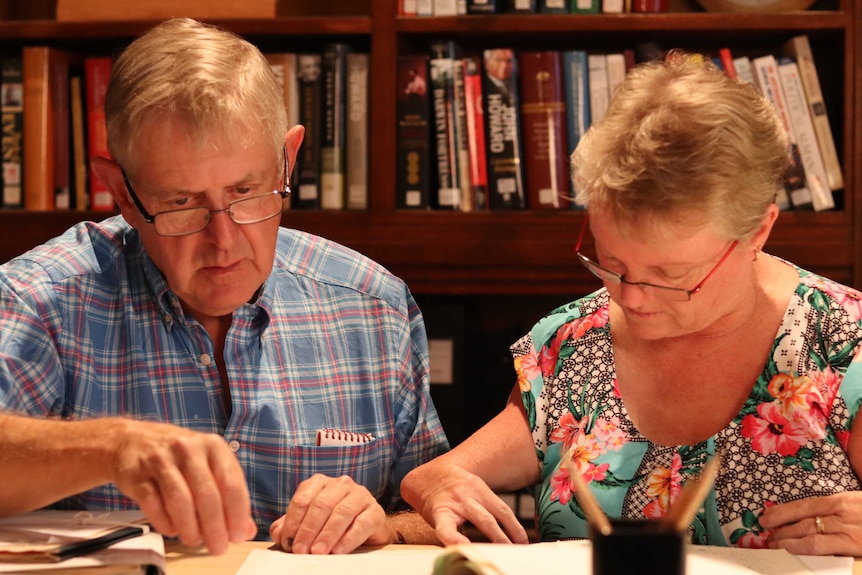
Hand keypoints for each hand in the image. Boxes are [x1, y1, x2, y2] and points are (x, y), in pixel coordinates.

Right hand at [108, 419, 256, 554]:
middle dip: (215, 527)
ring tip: (195, 541)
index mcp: (213, 445)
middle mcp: (188, 449)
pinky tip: (173, 531)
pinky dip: (166, 523)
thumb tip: (246, 529)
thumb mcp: (208, 464)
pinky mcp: (137, 475)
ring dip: (190, 528)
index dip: (237, 514)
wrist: (132, 441)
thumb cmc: (179, 457)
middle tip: (218, 547)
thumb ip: (229, 493)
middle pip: (207, 495)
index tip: (238, 536)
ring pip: (180, 501)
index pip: (231, 483)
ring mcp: (161, 460)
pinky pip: (154, 505)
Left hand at [269, 474, 388, 553]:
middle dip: (309, 529)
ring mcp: (360, 495)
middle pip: (322, 504)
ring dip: (327, 534)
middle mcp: (341, 484)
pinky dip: (348, 538)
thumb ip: (290, 526)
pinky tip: (337, 551)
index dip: (294, 521)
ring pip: (342, 512)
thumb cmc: (331, 525)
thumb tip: (278, 533)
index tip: (288, 542)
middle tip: (301, 550)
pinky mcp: (376, 511)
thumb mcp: (308, 524)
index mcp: (320, 483)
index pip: (303, 498)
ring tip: (318, 552)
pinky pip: (362, 523)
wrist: (366, 530)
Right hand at [401, 462, 528, 544]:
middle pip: (494, 518)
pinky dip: (457, 540)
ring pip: (482, 520)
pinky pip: (448, 530)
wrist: (426, 476)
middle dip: (507, 538)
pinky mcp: (439, 514)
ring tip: (503, 555)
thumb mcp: (470, 490)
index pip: (504, 511)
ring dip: (496, 539)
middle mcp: (471, 495)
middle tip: (517, 553)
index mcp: (480, 490)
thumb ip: (484, 508)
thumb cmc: (453, 490)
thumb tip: (507, 535)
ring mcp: (456, 503)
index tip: (525, 545)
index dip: (516, 529)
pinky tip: (465, 549)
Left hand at [758, 492, 861, 555]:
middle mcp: (840, 513)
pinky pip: (820, 546)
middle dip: (780, 524)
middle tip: (765, 529)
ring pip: (807, 531)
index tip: (768, 514)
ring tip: (772, 542)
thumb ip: (837, 504)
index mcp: (840, 501)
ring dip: (786, 537)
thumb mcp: (857, 503)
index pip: (805, 504)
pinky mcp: (852, 544)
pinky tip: (790, 549)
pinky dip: (801, 547)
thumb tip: (816, 508)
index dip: (783, 510)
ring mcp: (845, 530)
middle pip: (803, 518)